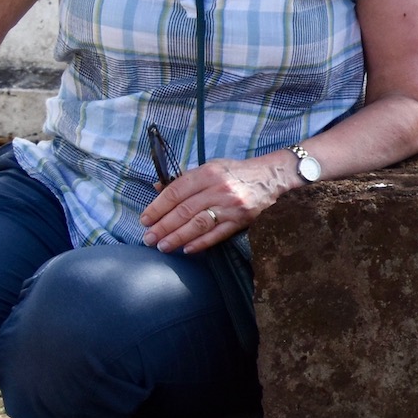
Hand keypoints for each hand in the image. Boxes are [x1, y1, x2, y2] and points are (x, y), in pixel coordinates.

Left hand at [140, 152, 301, 252]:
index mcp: (208, 173)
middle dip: (163, 226)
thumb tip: (158, 188)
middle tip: (148, 238)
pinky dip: (201, 243)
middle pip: (184, 210)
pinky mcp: (241, 220)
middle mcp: (218, 188)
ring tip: (162, 247)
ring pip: (198, 224)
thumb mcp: (211, 168)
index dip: (158, 207)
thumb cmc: (236, 173)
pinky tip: (187, 249)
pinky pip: (218, 234)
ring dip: (178, 237)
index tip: (145, 219)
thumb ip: (186, 179)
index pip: (176, 191)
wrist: (272, 177)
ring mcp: (231, 206)